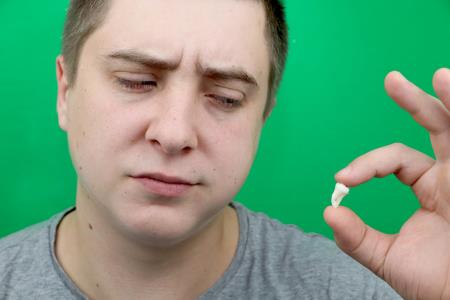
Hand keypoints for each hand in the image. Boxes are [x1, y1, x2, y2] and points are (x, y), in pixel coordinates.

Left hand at [324, 68, 449, 299]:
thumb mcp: (389, 259)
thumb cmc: (436, 283)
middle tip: (391, 80)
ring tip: (440, 76)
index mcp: (430, 187)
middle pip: (436, 126)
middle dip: (415, 102)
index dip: (366, 165)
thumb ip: (357, 238)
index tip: (342, 178)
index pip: (395, 160)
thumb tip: (328, 213)